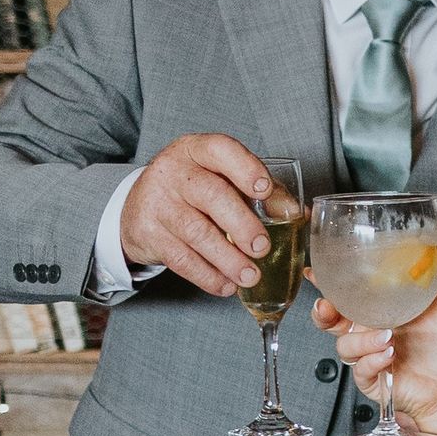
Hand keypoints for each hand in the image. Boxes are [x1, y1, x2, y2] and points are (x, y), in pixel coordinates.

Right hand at [118, 134, 272, 296]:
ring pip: (196, 232)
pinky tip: (226, 285)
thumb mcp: (220, 178)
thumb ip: (259, 192)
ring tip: (251, 276)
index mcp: (197, 150)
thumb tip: (299, 213)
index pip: (221, 150)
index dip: (245, 168)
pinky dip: (207, 276)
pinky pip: (180, 258)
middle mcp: (174, 172)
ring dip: (228, 259)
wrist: (137, 206)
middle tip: (262, 247)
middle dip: (241, 224)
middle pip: (211, 195)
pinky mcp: (148, 233)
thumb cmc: (192, 190)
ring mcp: (158, 202)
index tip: (265, 190)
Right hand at [317, 250, 436, 435]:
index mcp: (380, 310)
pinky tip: (388, 356)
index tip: (315, 272)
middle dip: (323, 313)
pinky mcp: (372, 378)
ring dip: (363, 340)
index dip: (328, 283)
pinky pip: (361, 369)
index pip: (347, 294)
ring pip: (345, 345)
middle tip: (328, 308)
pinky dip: (373, 361)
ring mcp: (368, 354)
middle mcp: (369, 331)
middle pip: (331, 320)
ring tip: (387, 338)